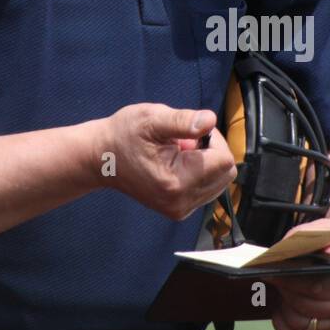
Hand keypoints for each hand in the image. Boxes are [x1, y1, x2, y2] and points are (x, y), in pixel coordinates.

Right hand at [100, 103, 235, 220]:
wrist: (103, 158)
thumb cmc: (125, 135)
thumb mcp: (152, 119)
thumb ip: (183, 121)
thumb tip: (210, 121)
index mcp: (176, 181)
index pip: (223, 160)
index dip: (212, 139)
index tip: (189, 132)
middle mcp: (181, 202)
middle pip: (226, 173)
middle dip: (211, 152)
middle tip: (184, 142)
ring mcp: (180, 209)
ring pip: (220, 182)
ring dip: (206, 163)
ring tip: (178, 154)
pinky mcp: (180, 210)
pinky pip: (209, 189)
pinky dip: (200, 174)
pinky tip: (178, 165)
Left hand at [263, 217, 329, 329]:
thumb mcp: (323, 229)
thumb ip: (300, 240)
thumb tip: (273, 257)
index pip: (318, 289)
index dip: (291, 282)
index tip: (271, 273)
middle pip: (308, 307)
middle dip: (285, 292)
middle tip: (271, 278)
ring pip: (302, 325)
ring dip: (284, 310)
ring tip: (277, 293)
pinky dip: (284, 329)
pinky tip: (278, 313)